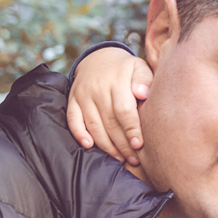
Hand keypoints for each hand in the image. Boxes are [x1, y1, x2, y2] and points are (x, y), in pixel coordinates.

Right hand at [66, 47, 153, 165]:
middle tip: (134, 159)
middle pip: (110, 122)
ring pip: (93, 125)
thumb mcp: (139, 67)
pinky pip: (73, 120)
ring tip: (120, 159)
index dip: (131, 129)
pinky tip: (89, 146)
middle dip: (122, 144)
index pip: (123, 109)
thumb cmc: (126, 69)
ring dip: (106, 146)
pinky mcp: (73, 100)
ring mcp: (83, 95)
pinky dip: (79, 134)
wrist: (99, 58)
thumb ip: (144, 80)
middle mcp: (97, 88)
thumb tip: (143, 93)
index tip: (139, 145)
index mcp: (117, 81)